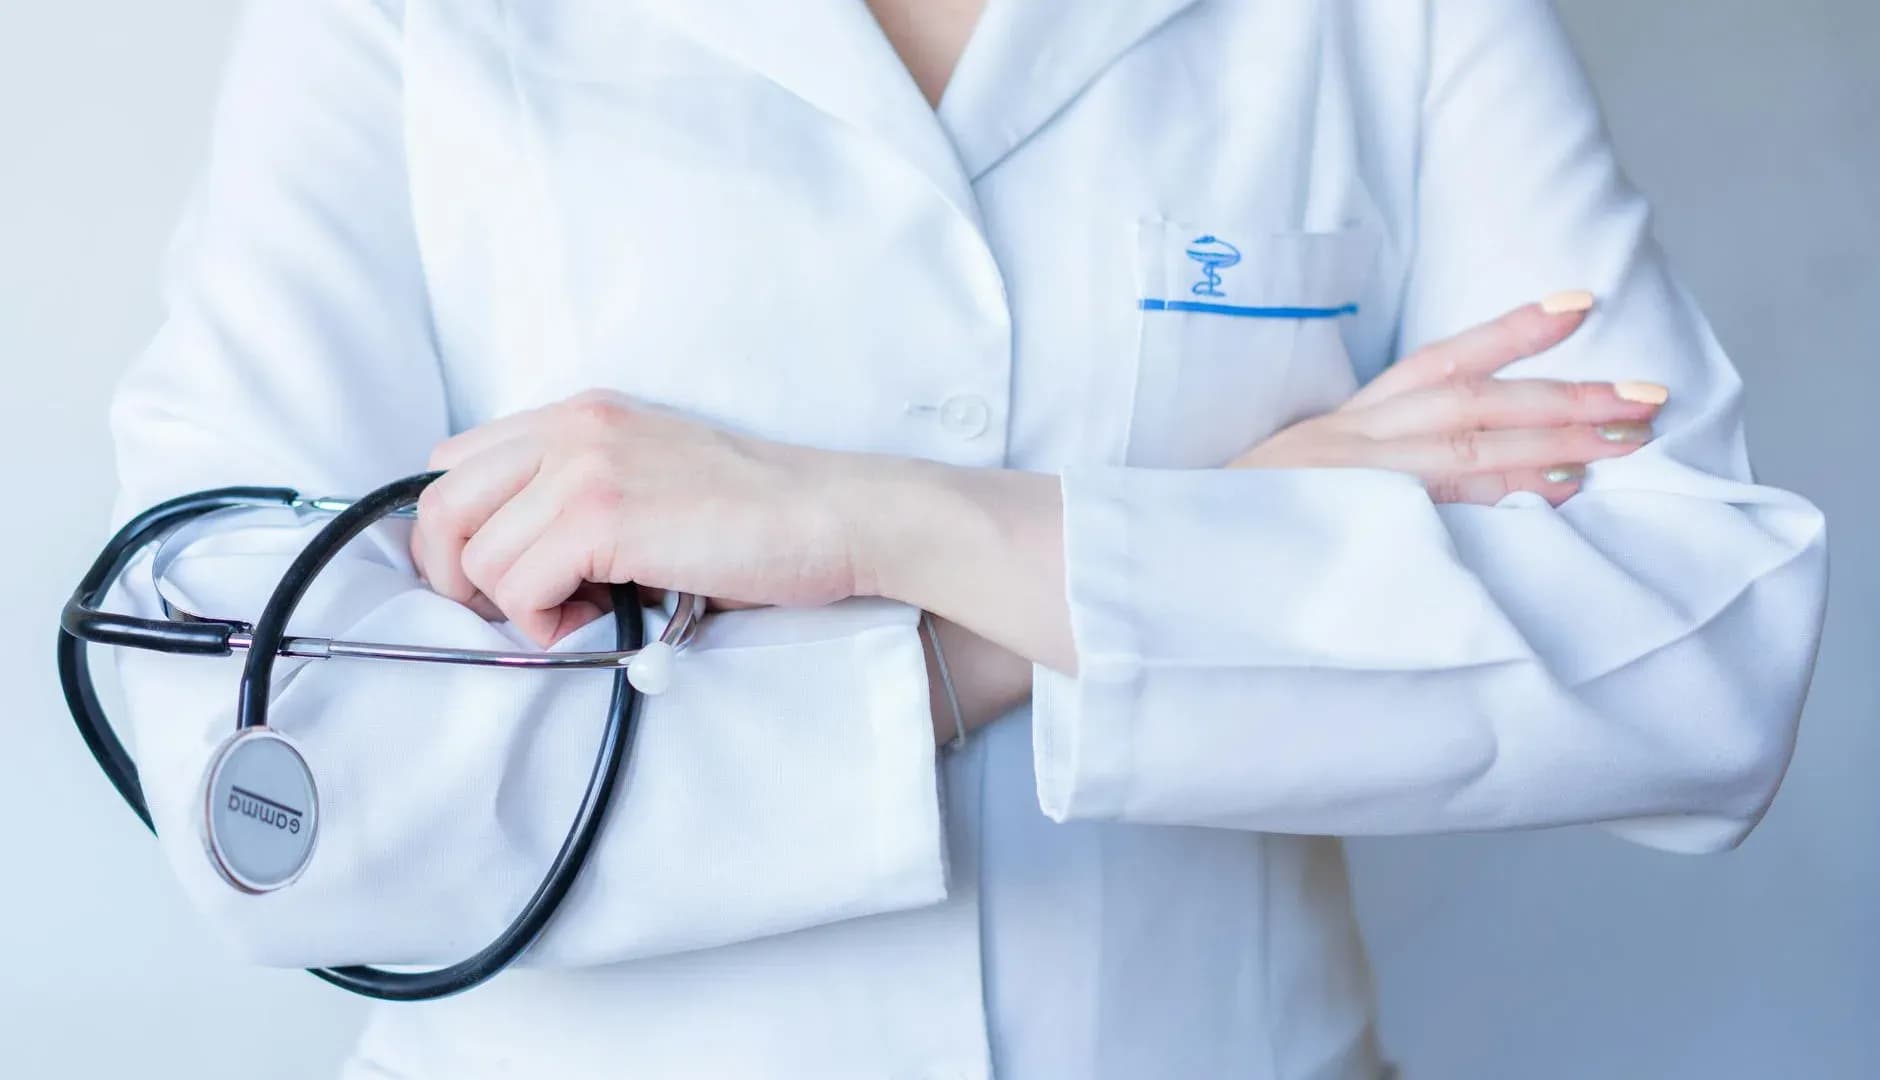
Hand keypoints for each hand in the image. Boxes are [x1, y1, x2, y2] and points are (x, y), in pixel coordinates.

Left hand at [410, 391, 864, 645]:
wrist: (834, 516)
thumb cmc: (757, 518)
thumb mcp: (650, 479)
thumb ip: (579, 497)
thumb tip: (507, 569)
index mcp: (580, 416)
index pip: (454, 464)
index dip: (460, 534)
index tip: (500, 581)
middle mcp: (571, 430)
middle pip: (439, 507)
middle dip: (459, 578)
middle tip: (519, 613)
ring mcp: (584, 468)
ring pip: (478, 559)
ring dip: (520, 608)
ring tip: (589, 613)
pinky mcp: (603, 517)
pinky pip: (520, 589)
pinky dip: (549, 624)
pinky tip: (607, 617)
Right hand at [1232, 295, 1667, 504]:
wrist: (1157, 569)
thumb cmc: (1236, 538)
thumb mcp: (1305, 494)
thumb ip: (1384, 483)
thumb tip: (1491, 486)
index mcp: (1338, 429)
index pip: (1434, 362)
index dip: (1508, 331)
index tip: (1581, 303)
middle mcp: (1344, 443)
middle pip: (1469, 401)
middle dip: (1562, 394)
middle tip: (1647, 395)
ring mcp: (1343, 484)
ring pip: (1463, 448)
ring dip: (1550, 441)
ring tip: (1622, 441)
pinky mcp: (1340, 527)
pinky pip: (1432, 511)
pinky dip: (1496, 502)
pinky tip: (1553, 499)